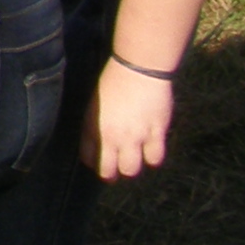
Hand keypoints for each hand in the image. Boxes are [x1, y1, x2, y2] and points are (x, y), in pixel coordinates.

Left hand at [89, 57, 174, 178]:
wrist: (137, 69)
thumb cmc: (113, 82)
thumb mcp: (94, 104)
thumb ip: (94, 126)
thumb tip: (96, 144)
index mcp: (93, 126)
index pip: (89, 158)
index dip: (94, 164)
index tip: (100, 162)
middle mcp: (112, 135)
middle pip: (110, 171)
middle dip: (112, 174)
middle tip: (116, 171)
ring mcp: (135, 136)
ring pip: (132, 170)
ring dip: (133, 167)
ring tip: (134, 159)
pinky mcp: (156, 133)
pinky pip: (155, 159)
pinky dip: (153, 158)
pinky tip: (151, 150)